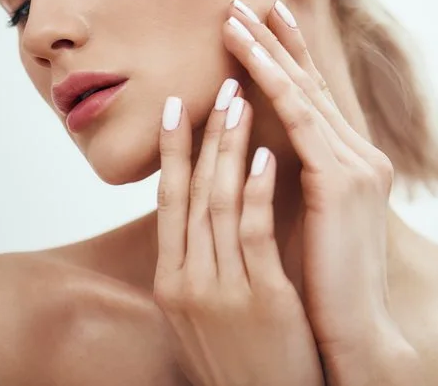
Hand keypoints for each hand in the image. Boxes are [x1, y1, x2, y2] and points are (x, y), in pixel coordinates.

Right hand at [153, 79, 323, 385]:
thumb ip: (202, 261)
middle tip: (218, 82)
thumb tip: (207, 211)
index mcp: (173, 280)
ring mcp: (221, 290)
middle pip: (191, 191)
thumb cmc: (245, 356)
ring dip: (230, 146)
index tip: (180, 105)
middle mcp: (187, 281)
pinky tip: (268, 154)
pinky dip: (258, 189)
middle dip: (204, 133)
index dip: (175, 151)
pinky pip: (254, 232)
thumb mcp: (209, 307)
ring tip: (242, 99)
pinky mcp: (259, 299)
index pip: (170, 201)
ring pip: (219, 202)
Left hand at [223, 0, 414, 370]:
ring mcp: (358, 165)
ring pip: (302, 93)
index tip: (263, 23)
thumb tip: (258, 155)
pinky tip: (245, 60)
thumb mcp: (309, 224)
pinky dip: (272, 85)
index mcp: (354, 167)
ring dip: (265, 51)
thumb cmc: (325, 287)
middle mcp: (362, 156)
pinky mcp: (343, 181)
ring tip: (232, 17)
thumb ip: (294, 184)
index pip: (314, 102)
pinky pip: (299, 120)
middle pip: (310, 85)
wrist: (356, 334)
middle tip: (243, 0)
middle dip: (275, 41)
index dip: (288, 59)